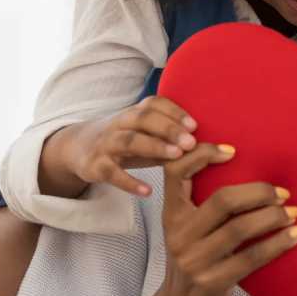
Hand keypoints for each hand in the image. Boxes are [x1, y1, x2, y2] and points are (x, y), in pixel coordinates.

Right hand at [62, 97, 201, 196]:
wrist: (77, 148)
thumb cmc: (127, 142)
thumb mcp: (148, 136)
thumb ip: (175, 139)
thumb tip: (219, 149)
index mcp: (136, 113)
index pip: (155, 104)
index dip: (174, 112)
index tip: (196, 125)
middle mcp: (121, 123)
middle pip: (144, 119)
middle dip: (169, 128)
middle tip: (192, 142)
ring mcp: (106, 143)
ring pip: (129, 140)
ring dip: (154, 146)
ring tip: (176, 156)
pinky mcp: (95, 166)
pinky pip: (112, 173)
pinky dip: (129, 182)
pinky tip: (148, 191)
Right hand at [154, 143, 296, 295]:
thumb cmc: (195, 263)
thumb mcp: (189, 231)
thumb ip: (204, 206)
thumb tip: (250, 171)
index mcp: (172, 215)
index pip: (175, 172)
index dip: (202, 155)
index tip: (233, 150)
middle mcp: (179, 236)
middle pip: (223, 201)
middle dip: (260, 192)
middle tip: (283, 192)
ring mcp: (195, 261)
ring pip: (241, 229)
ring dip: (274, 217)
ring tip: (293, 212)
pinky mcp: (212, 283)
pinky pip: (252, 257)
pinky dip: (278, 244)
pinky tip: (296, 235)